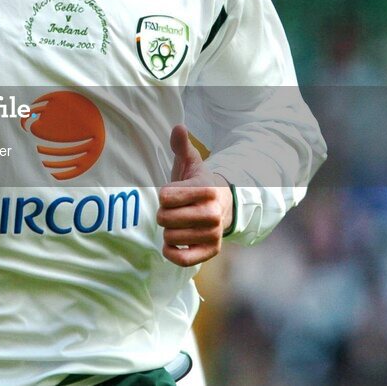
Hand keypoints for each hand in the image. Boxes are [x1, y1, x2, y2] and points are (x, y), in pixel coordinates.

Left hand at [157, 125, 232, 266]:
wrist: (223, 206)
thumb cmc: (199, 183)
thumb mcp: (191, 162)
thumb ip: (181, 145)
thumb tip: (178, 127)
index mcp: (206, 189)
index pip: (165, 196)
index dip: (163, 194)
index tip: (173, 193)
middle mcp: (212, 213)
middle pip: (164, 218)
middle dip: (163, 213)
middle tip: (174, 210)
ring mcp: (213, 234)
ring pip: (170, 237)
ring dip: (168, 231)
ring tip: (179, 223)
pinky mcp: (211, 252)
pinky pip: (181, 259)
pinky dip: (171, 252)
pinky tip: (173, 243)